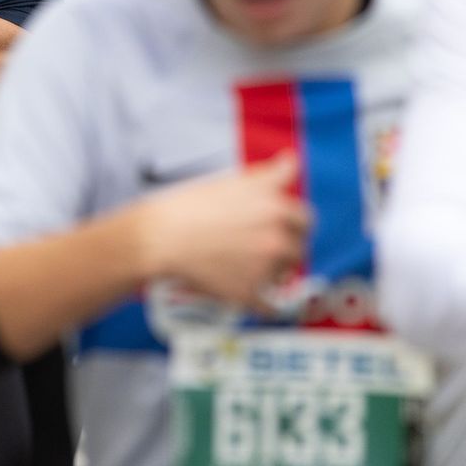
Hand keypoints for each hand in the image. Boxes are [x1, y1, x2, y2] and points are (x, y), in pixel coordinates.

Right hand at [132, 153, 309, 311]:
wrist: (160, 238)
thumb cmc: (189, 206)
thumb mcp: (232, 180)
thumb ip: (269, 174)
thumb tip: (291, 160)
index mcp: (277, 206)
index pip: (305, 218)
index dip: (290, 222)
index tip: (278, 227)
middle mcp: (278, 236)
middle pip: (299, 247)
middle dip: (285, 247)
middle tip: (258, 246)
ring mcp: (267, 267)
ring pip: (285, 275)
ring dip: (272, 272)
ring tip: (241, 264)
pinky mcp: (251, 293)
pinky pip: (270, 306)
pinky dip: (264, 304)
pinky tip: (249, 294)